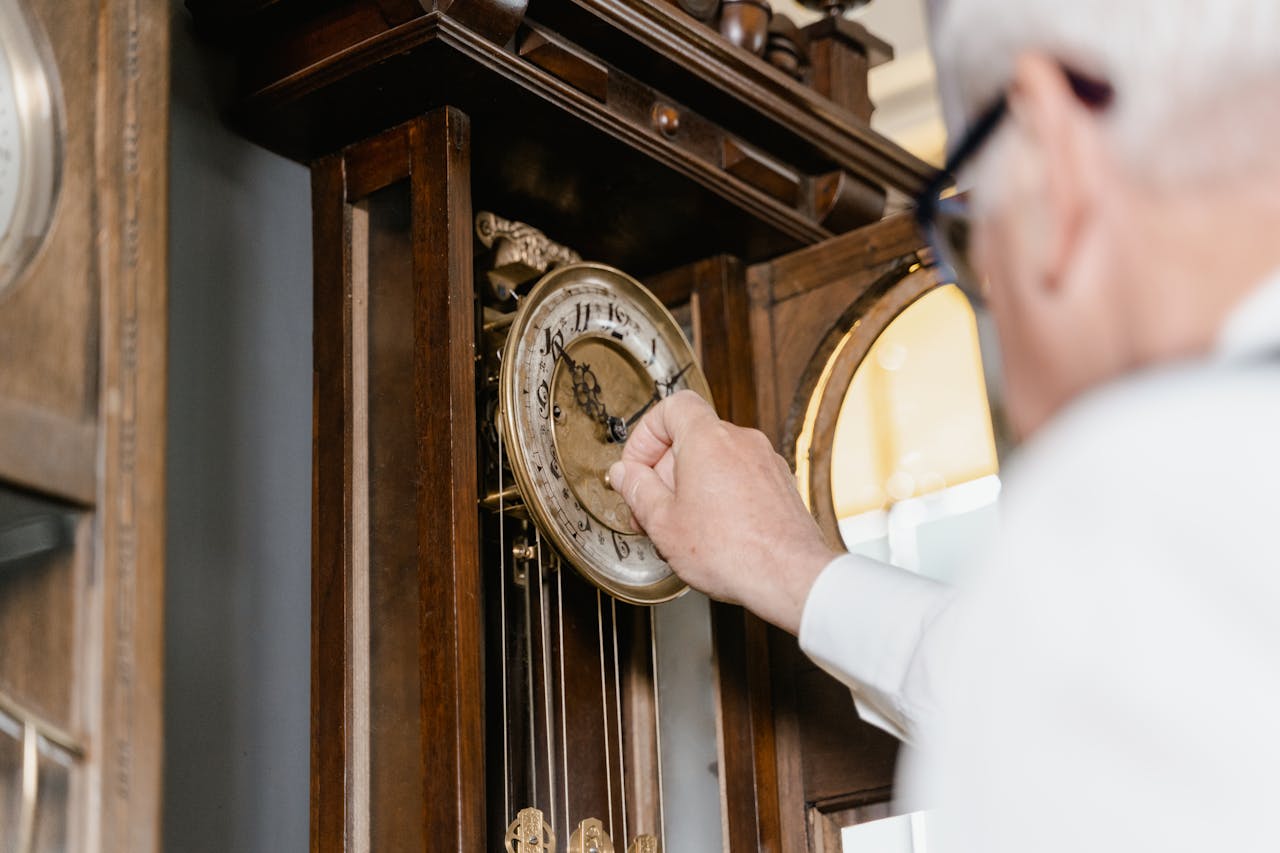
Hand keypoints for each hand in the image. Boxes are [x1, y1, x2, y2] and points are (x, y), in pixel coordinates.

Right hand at [606, 390, 838, 634]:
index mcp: (708, 439)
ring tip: (681, 526)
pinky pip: (740, 476)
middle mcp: (741, 441)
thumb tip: (624, 474)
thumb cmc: (732, 551)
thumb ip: (637, 490)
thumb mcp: (663, 523)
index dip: (646, 435)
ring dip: (691, 485)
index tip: (637, 468)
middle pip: (691, 437)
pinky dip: (720, 494)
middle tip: (650, 508)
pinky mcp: (780, 484)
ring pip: (716, 459)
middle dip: (664, 470)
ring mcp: (765, 461)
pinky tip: (712, 531)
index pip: (672, 407)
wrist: (789, 576)